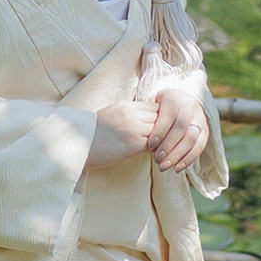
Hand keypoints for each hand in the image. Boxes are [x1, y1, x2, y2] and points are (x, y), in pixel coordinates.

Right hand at [93, 67, 212, 175]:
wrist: (80, 146)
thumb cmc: (94, 133)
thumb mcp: (113, 115)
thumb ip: (131, 114)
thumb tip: (150, 119)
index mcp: (127, 105)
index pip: (156, 106)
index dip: (165, 116)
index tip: (172, 124)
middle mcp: (132, 113)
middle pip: (162, 116)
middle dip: (171, 126)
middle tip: (180, 136)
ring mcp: (134, 128)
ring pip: (162, 130)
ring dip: (168, 139)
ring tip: (174, 147)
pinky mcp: (134, 144)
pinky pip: (156, 144)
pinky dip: (162, 149)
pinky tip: (163, 155)